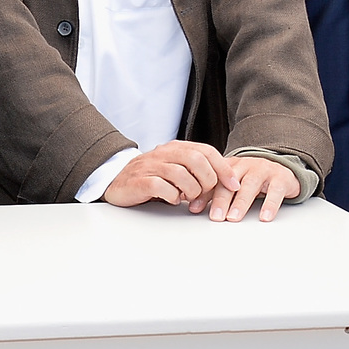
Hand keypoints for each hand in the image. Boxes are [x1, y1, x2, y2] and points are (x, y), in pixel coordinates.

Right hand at [101, 141, 229, 208]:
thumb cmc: (150, 176)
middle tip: (204, 193)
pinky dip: (172, 196)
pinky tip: (171, 199)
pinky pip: (162, 187)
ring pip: (181, 174)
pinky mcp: (139, 181)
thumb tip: (226, 179)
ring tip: (187, 198)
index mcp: (175, 148)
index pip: (206, 151)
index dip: (223, 168)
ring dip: (191, 191)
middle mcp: (163, 153)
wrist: (116, 181)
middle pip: (196, 159)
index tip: (233, 185)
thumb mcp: (175, 167)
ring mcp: (150, 166)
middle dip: (207, 180)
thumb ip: (196, 168)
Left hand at [197, 156, 300, 222]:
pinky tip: (264, 217)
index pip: (213, 179)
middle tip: (215, 217)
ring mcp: (263, 170)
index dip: (203, 194)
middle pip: (230, 183)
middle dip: (221, 200)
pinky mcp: (281, 178)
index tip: (194, 208)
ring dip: (241, 203)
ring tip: (233, 217)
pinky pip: (275, 191)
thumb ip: (214, 193)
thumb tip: (193, 207)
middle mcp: (245, 165)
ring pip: (250, 185)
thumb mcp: (233, 183)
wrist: (282, 169)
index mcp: (230, 166)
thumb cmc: (252, 178)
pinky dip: (270, 205)